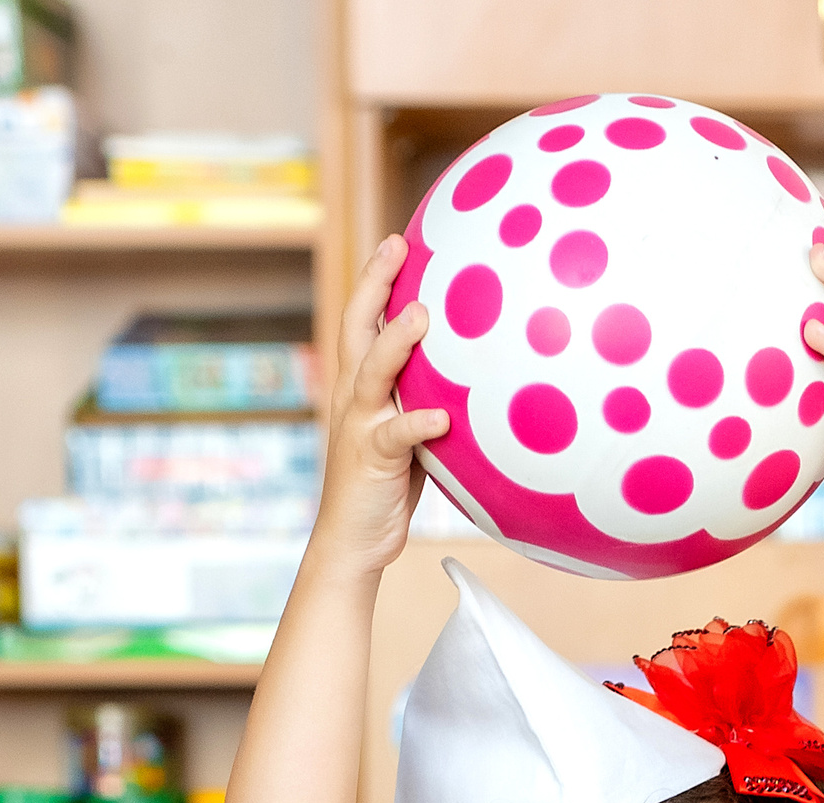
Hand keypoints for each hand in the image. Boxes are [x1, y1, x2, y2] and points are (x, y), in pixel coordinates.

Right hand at [310, 236, 447, 579]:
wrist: (353, 538)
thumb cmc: (386, 487)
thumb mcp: (409, 436)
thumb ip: (426, 402)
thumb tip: (470, 383)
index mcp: (361, 387)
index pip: (365, 322)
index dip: (377, 281)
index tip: (397, 242)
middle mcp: (355, 397)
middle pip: (358, 327)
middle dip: (375, 284)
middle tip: (396, 246)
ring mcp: (361, 425)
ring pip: (373, 372)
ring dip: (396, 342)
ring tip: (422, 316)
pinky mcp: (373, 459)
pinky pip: (397, 436)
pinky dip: (418, 424)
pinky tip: (442, 417)